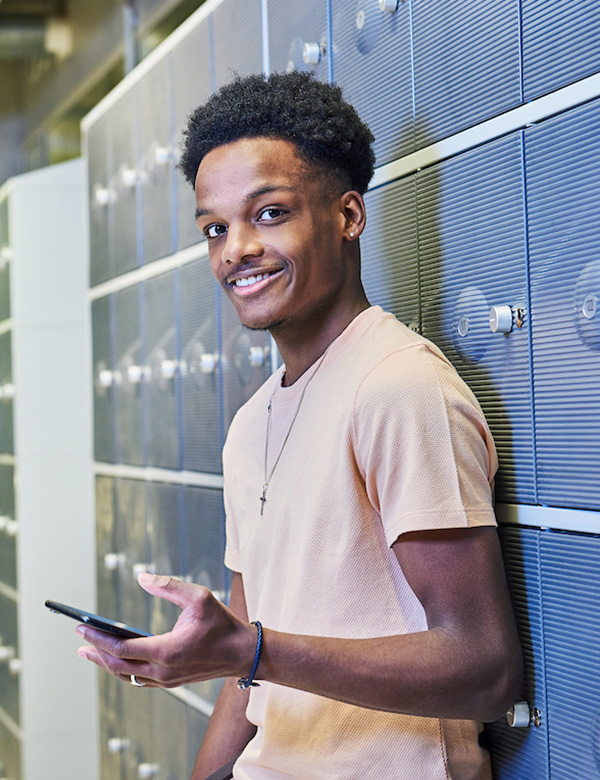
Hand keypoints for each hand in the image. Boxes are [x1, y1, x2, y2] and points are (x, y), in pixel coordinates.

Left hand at [77, 573, 255, 687]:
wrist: (242, 653)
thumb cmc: (222, 623)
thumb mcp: (198, 596)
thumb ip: (169, 586)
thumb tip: (142, 577)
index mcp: (167, 651)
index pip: (121, 648)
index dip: (98, 639)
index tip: (81, 629)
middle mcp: (163, 670)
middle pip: (118, 667)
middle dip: (96, 653)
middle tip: (79, 643)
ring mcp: (167, 680)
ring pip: (127, 676)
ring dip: (107, 665)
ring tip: (92, 652)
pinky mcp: (171, 682)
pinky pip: (139, 680)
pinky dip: (123, 670)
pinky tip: (118, 661)